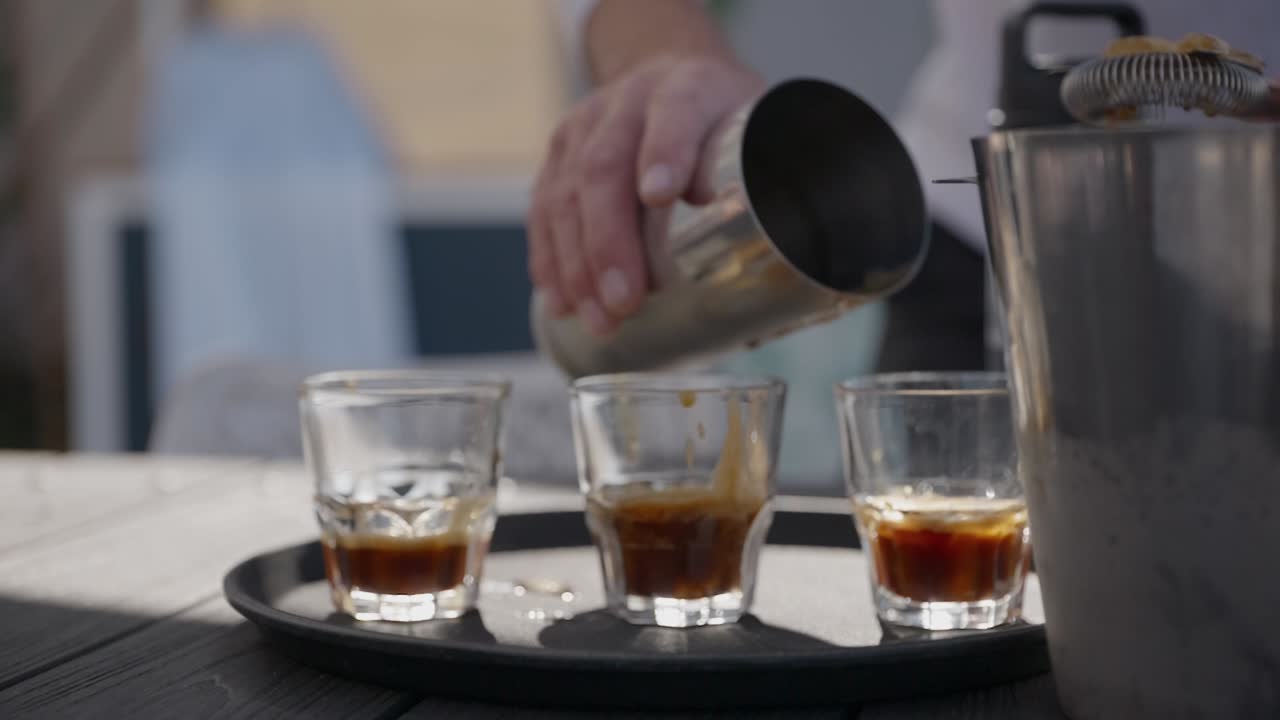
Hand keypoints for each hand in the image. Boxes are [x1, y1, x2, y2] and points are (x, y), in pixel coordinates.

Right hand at [528, 54, 764, 334]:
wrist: (666, 72)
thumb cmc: (722, 119)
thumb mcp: (755, 129)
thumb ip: (765, 172)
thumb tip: (768, 249)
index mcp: (685, 88)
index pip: (673, 114)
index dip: (666, 153)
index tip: (661, 198)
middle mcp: (626, 103)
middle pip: (604, 168)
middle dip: (610, 241)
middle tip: (626, 301)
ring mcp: (581, 128)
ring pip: (564, 196)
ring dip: (578, 266)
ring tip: (600, 321)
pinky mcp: (556, 156)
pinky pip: (542, 210)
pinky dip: (550, 260)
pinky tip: (562, 301)